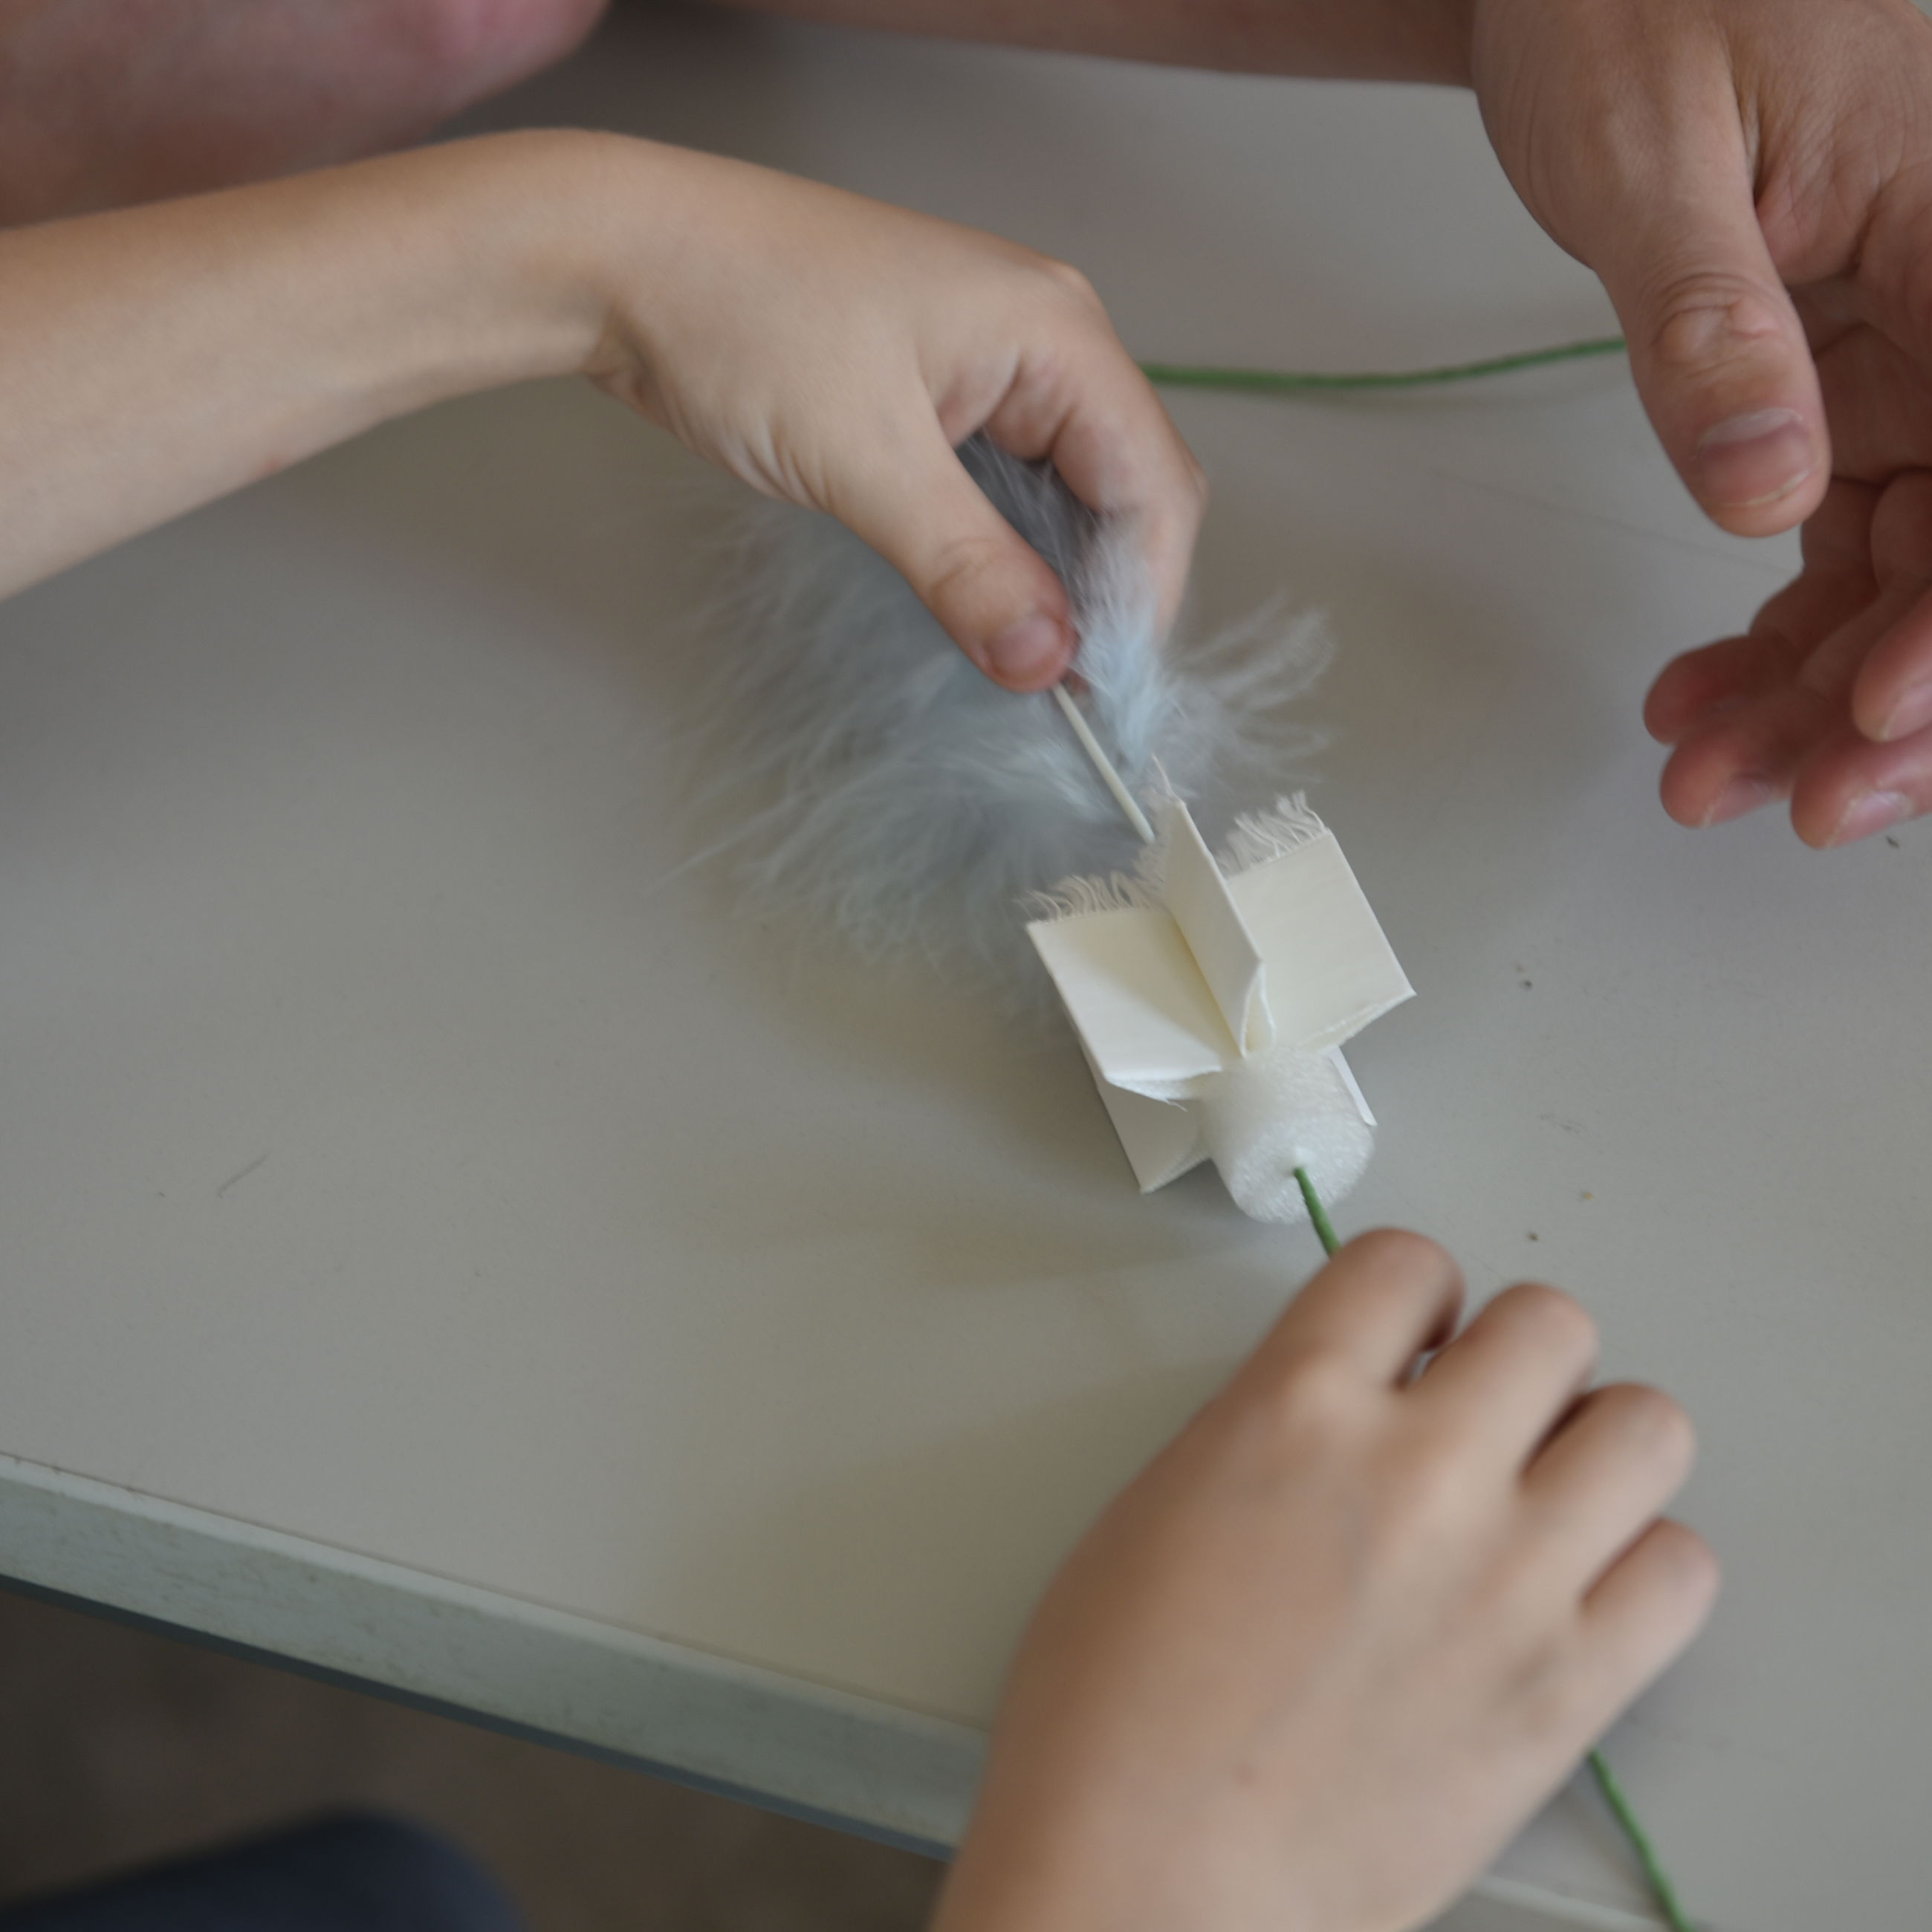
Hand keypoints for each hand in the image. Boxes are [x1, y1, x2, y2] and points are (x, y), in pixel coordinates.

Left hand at [581, 143, 1202, 690]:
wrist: (622, 259)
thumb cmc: (739, 316)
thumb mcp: (863, 459)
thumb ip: (966, 568)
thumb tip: (1046, 662)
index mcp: (1055, 330)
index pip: (1151, 484)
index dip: (1138, 597)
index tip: (1100, 694)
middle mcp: (1043, 342)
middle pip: (1123, 493)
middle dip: (1102, 594)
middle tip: (1059, 693)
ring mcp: (990, 370)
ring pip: (1064, 500)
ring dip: (1051, 582)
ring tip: (1021, 664)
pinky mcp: (938, 400)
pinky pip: (1004, 494)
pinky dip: (1001, 557)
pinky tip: (981, 610)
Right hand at [932, 1231, 1715, 1931]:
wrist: (1150, 1885)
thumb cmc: (1113, 1716)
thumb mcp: (1161, 1506)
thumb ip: (1270, 1426)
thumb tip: (1347, 1409)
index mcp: (1293, 1409)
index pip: (1406, 1262)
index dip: (1412, 1296)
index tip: (1410, 1336)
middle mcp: (1416, 1469)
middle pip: (1551, 1321)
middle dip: (1513, 1357)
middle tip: (1480, 1412)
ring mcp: (1508, 1578)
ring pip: (1647, 1424)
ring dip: (1597, 1442)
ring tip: (1546, 1491)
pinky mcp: (1568, 1688)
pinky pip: (1682, 1569)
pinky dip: (1640, 1565)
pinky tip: (1575, 1590)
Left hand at [1466, 0, 1931, 844]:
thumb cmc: (1624, 3)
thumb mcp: (1640, 151)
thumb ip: (1706, 321)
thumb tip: (1762, 489)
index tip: (1875, 710)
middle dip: (1889, 696)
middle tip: (1789, 798)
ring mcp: (1917, 361)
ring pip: (1908, 569)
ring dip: (1817, 690)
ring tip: (1706, 771)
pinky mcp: (1850, 392)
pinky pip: (1846, 541)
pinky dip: (1780, 631)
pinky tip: (1703, 694)